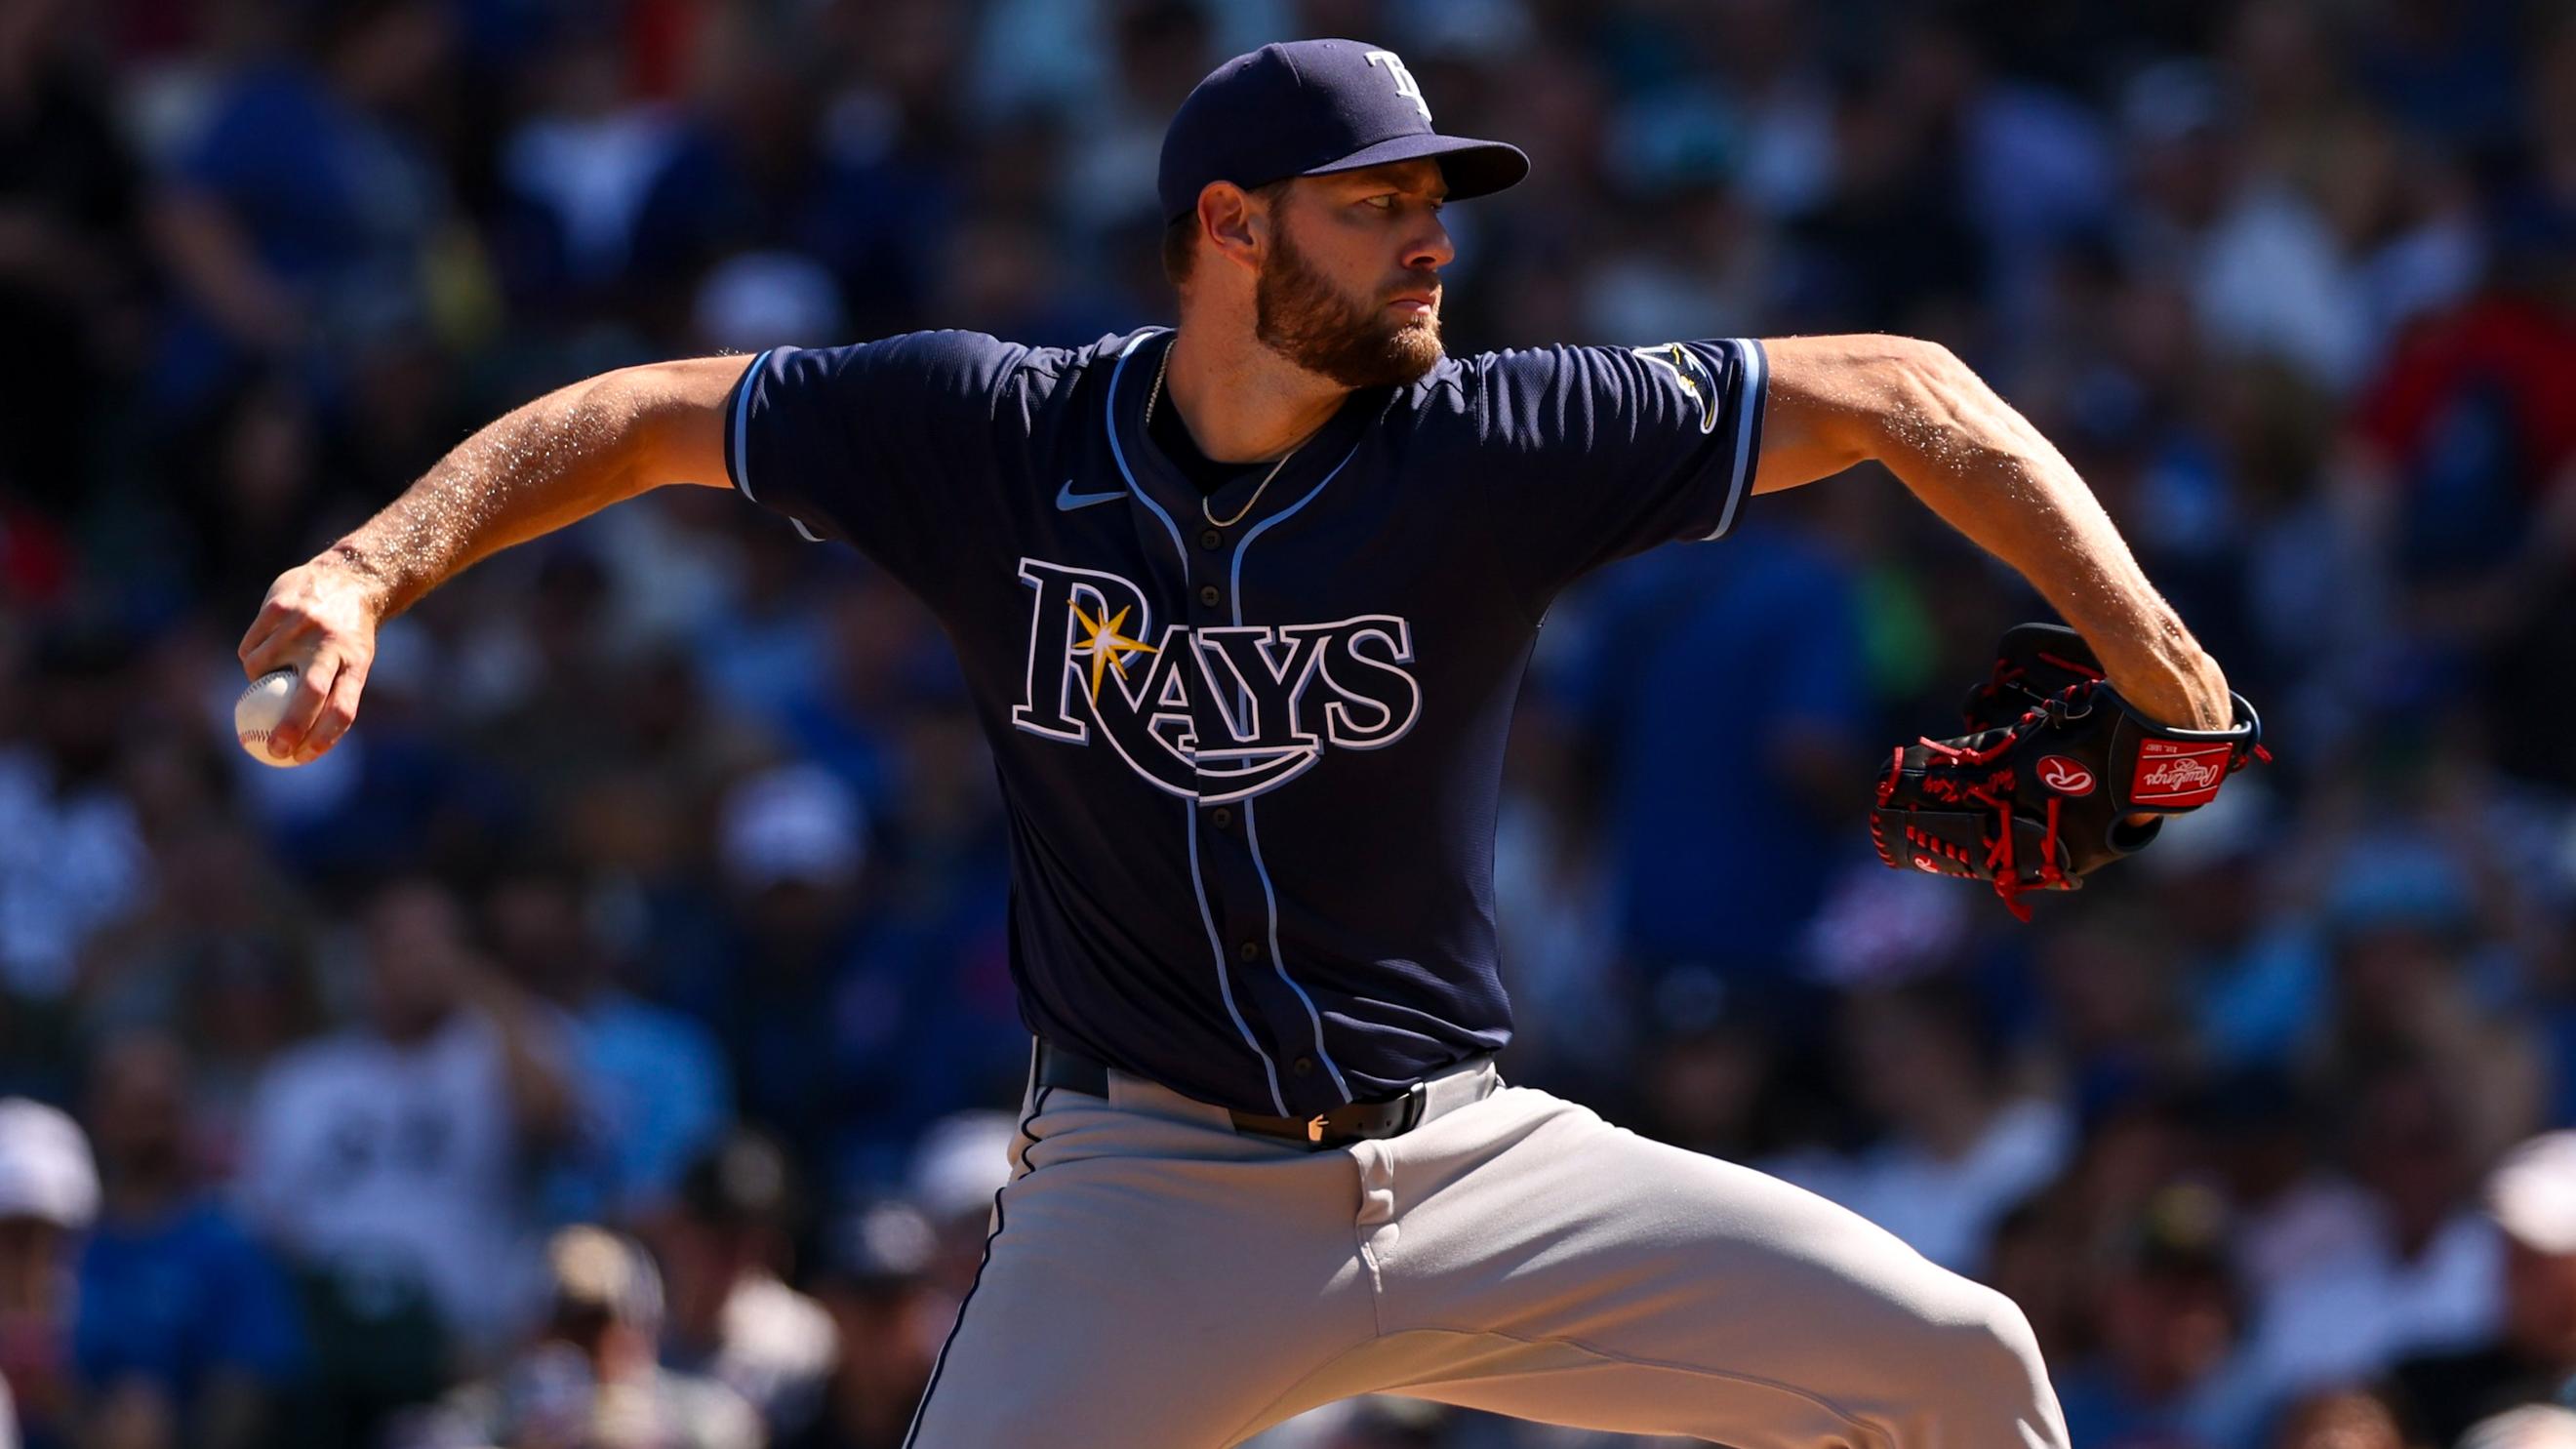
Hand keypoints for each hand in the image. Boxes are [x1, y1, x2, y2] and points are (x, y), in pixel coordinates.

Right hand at [236, 551, 384, 763]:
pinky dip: (250, 657)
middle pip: (310, 693)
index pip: (343, 708)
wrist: (349, 577)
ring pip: (261, 668)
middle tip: (273, 749)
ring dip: (256, 681)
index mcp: (356, 661)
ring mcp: (303, 624)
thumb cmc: (349, 633)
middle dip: (290, 726)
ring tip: (267, 676)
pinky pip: (250, 646)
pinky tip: (261, 652)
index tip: (302, 757)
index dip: (324, 738)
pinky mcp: (278, 608)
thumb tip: (300, 744)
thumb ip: (333, 693)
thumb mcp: (355, 659)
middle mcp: (331, 644)